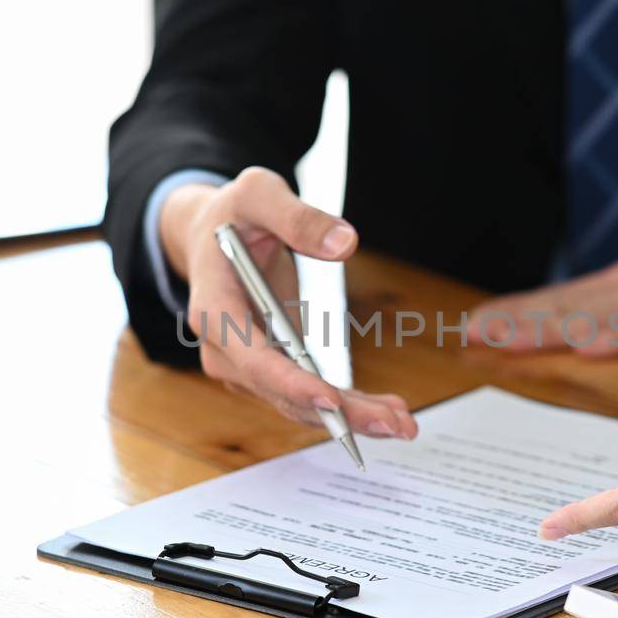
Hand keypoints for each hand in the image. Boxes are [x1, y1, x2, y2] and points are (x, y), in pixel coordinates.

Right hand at [158, 166, 417, 438]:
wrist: (214, 233)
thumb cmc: (234, 212)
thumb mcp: (258, 192)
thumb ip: (298, 217)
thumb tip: (344, 244)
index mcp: (214, 309)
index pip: (251, 359)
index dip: (290, 383)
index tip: (331, 401)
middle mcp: (226, 350)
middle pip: (283, 394)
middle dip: (339, 414)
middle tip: (394, 425)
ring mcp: (248, 366)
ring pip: (300, 404)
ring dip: (352, 417)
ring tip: (403, 423)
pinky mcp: (274, 369)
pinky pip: (310, 395)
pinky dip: (349, 406)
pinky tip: (388, 410)